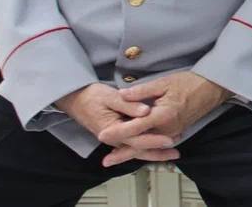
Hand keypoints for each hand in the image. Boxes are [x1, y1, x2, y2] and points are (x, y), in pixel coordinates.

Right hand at [55, 83, 180, 166]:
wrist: (76, 99)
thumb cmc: (92, 97)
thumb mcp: (110, 97)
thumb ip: (129, 104)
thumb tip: (146, 111)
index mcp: (112, 130)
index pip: (136, 138)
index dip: (153, 140)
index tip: (169, 139)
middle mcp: (114, 138)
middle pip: (138, 148)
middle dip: (157, 152)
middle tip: (176, 153)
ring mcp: (115, 138)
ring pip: (136, 149)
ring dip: (153, 152)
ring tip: (171, 153)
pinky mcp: (117, 135)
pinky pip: (133, 144)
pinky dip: (146, 147)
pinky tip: (157, 148)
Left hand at [96, 72, 230, 166]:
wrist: (212, 89)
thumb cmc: (190, 83)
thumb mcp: (164, 82)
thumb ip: (142, 90)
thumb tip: (122, 94)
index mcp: (163, 114)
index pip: (136, 127)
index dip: (118, 131)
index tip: (103, 134)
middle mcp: (168, 128)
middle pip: (141, 144)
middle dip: (122, 153)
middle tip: (106, 160)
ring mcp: (173, 132)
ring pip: (149, 146)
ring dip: (132, 152)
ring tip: (116, 158)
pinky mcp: (176, 132)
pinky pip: (157, 144)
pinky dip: (145, 148)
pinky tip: (135, 150)